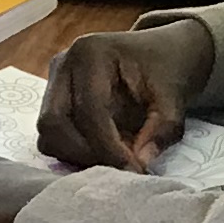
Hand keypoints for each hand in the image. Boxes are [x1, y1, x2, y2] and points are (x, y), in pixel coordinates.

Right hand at [41, 22, 216, 169]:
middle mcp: (63, 64)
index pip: (88, 109)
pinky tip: (105, 151)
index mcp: (91, 53)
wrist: (159, 54)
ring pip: (48, 134)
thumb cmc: (165, 70)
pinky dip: (75, 152)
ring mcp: (53, 82)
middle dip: (85, 154)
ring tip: (115, 158)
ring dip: (78, 156)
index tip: (133, 169)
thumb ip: (162, 129)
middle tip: (119, 170)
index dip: (108, 147)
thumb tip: (141, 161)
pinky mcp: (53, 100)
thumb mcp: (174, 98)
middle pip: (53, 123)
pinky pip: (53, 136)